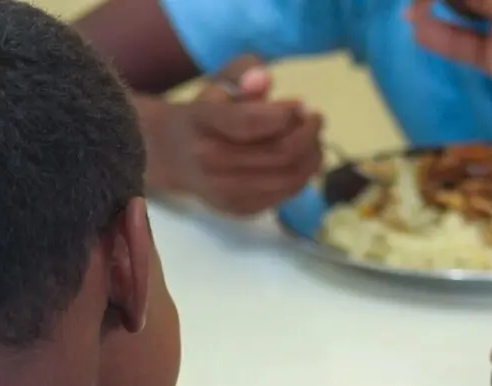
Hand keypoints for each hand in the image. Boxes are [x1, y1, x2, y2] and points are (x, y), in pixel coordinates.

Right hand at [150, 55, 322, 215]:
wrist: (175, 156)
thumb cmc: (207, 112)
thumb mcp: (220, 81)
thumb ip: (243, 71)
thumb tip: (265, 80)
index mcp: (201, 122)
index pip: (249, 122)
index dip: (286, 114)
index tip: (302, 104)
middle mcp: (209, 161)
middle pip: (278, 153)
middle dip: (309, 135)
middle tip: (315, 120)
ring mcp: (223, 190)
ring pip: (287, 178)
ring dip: (311, 157)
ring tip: (314, 139)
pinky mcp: (238, 208)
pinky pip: (284, 194)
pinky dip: (302, 176)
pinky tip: (302, 160)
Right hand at [406, 0, 491, 92]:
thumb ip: (479, 0)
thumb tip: (437, 0)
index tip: (420, 1)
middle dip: (433, 1)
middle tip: (413, 6)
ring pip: (456, 16)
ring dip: (431, 13)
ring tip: (410, 12)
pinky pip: (459, 45)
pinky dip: (439, 38)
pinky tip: (419, 30)